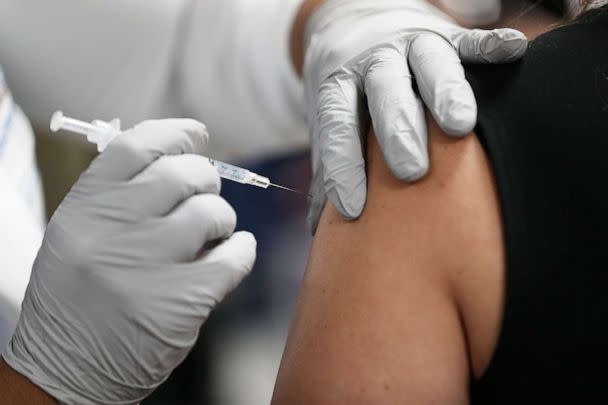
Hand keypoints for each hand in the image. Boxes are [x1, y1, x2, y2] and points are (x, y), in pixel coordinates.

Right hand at [2, 120, 256, 403]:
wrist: (68, 370)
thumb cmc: (79, 296)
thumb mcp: (79, 235)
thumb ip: (120, 196)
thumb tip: (181, 156)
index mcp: (84, 208)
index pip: (137, 145)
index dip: (175, 133)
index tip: (197, 135)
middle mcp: (113, 231)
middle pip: (183, 173)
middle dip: (206, 179)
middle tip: (205, 194)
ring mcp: (147, 266)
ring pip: (212, 212)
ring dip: (222, 218)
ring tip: (212, 234)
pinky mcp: (181, 302)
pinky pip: (235, 256)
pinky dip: (242, 250)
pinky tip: (233, 254)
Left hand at [300, 0, 527, 230]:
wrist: (356, 21)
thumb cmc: (348, 89)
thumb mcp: (328, 118)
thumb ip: (328, 165)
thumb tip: (320, 227)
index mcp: (338, 84)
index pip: (337, 125)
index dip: (343, 164)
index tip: (352, 208)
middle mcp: (373, 61)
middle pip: (386, 94)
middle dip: (399, 132)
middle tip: (410, 172)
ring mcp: (410, 44)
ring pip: (429, 63)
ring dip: (445, 92)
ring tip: (459, 126)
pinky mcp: (445, 33)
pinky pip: (469, 39)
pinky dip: (489, 46)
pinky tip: (514, 51)